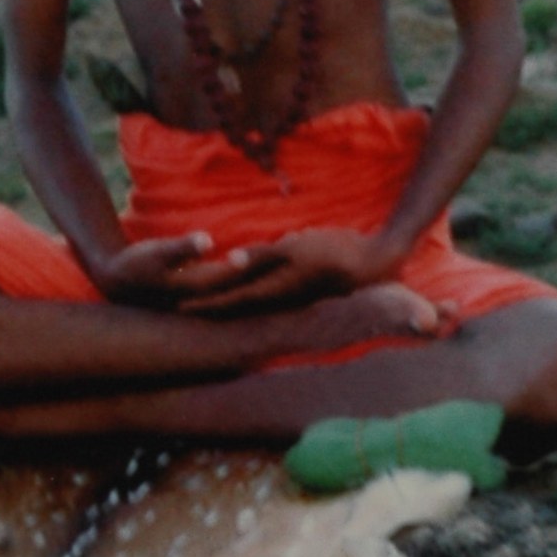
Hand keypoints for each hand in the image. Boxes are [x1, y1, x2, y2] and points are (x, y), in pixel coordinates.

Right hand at [91, 232, 288, 311]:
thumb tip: (208, 241)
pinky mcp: (208, 299)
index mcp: (198, 289)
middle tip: (296, 254)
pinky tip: (274, 270)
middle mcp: (208, 301)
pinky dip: (255, 279)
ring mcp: (208, 302)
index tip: (282, 251)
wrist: (120, 283)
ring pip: (243, 290)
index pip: (235, 278)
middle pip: (245, 286)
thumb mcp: (155, 252)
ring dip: (266, 277)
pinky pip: (237, 289)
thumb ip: (183, 248)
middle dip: (270, 272)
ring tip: (294, 261)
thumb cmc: (138, 263)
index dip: (258, 264)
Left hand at [175, 227, 396, 316]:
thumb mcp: (296, 249)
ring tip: (201, 303)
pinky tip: (238, 295)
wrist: (376, 263)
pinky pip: (265, 298)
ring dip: (226, 303)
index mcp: (273, 290)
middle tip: (180, 308)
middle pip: (236, 305)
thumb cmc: (335, 250)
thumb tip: (230, 261)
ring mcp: (289, 299)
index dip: (206, 302)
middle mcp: (277, 300)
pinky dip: (246, 297)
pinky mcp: (300, 293)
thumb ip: (263, 257)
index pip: (231, 298)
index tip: (180, 305)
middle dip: (210, 306)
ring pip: (249, 304)